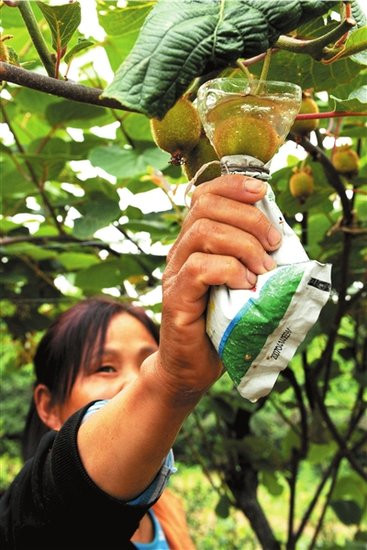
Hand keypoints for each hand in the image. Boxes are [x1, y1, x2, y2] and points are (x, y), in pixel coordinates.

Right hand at [154, 175, 281, 401]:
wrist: (191, 365)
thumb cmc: (220, 323)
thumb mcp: (240, 282)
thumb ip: (250, 258)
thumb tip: (282, 238)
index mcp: (195, 242)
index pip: (204, 194)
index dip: (233, 185)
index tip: (263, 192)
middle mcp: (180, 251)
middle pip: (205, 207)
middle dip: (248, 217)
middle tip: (273, 243)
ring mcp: (175, 273)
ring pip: (203, 233)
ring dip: (243, 245)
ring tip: (263, 269)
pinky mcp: (176, 298)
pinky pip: (199, 268)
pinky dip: (230, 270)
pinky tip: (246, 285)